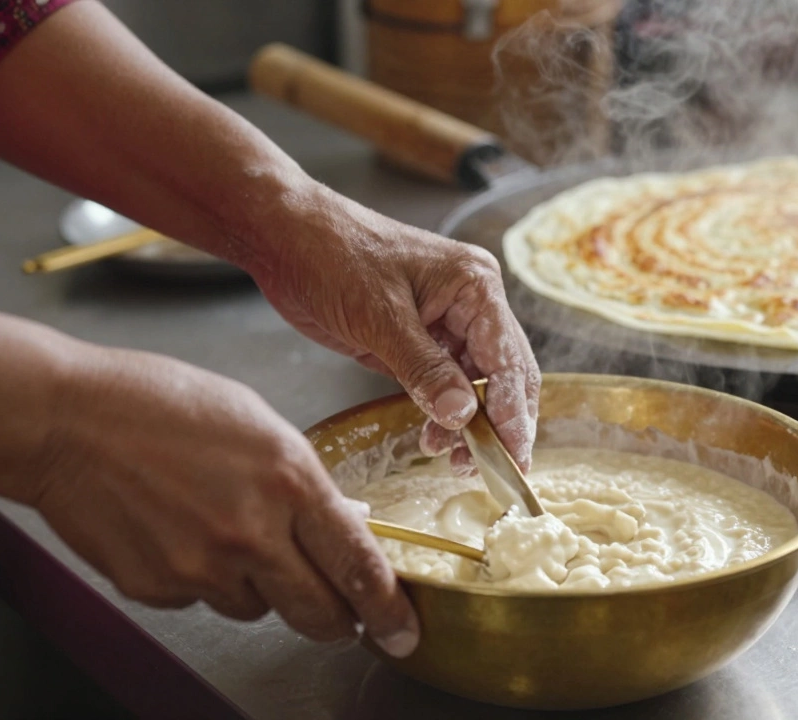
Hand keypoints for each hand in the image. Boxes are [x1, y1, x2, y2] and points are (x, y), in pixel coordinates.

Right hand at [30, 347, 418, 655]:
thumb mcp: (259, 425)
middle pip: (319, 613)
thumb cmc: (160, 404)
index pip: (359, 564)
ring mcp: (201, 567)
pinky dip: (200, 578)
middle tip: (341, 617)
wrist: (65, 419)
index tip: (401, 630)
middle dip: (338, 622)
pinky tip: (177, 531)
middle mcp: (252, 532)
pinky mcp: (157, 588)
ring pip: (257, 607)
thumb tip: (342, 523)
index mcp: (289, 480)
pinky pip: (201, 600)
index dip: (388, 609)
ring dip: (257, 586)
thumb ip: (304, 481)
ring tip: (220, 528)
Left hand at [251, 185, 540, 472]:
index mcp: (475, 286)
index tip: (513, 458)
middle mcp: (472, 303)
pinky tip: (434, 437)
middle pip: (505, 375)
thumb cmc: (330, 255)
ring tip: (452, 459)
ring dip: (470, 424)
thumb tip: (463, 416)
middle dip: (501, 425)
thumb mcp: (379, 318)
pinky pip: (446, 381)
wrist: (284, 236)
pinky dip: (445, 412)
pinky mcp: (421, 337)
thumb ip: (424, 369)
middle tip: (495, 471)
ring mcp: (447, 320)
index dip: (513, 414)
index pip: (508, 361)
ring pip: (477, 384)